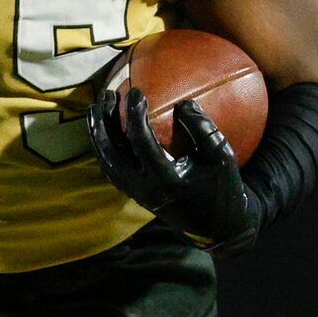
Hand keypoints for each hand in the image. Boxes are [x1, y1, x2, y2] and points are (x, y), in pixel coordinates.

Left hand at [88, 89, 261, 254]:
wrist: (216, 225)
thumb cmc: (222, 186)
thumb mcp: (222, 157)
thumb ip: (204, 130)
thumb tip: (182, 103)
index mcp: (166, 180)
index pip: (141, 142)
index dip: (134, 114)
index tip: (136, 91)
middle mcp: (145, 189)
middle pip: (111, 152)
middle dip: (104, 122)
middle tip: (106, 94)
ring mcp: (137, 194)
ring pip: (106, 161)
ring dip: (98, 133)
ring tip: (95, 107)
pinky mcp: (135, 195)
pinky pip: (111, 169)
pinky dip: (104, 147)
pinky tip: (105, 129)